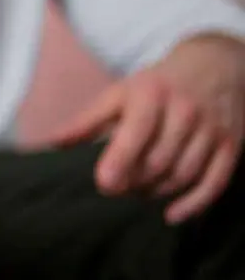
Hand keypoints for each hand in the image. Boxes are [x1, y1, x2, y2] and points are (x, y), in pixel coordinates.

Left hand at [44, 35, 244, 222]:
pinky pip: (215, 182)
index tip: (104, 183)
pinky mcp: (232, 145)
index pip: (137, 132)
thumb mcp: (119, 94)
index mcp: (151, 95)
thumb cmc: (155, 85)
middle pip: (158, 161)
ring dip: (156, 191)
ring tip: (138, 190)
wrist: (214, 65)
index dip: (120, 160)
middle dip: (133, 181)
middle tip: (116, 186)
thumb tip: (52, 143)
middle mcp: (185, 111)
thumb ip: (87, 121)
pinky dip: (193, 204)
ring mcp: (212, 128)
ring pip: (183, 174)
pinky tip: (171, 215)